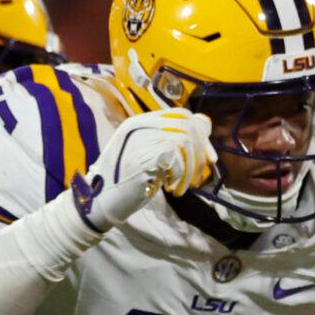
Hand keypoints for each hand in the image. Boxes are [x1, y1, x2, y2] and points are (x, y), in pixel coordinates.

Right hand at [74, 109, 211, 232]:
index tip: (211, 159)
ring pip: (184, 141)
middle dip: (200, 153)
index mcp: (142, 122)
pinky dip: (178, 174)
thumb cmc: (131, 178)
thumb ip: (174, 139)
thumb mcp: (154, 154)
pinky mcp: (140, 155)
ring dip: (190, 169)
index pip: (183, 115)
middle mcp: (139, 126)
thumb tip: (205, 125)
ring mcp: (138, 139)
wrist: (103, 199)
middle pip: (187, 125)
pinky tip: (169, 186)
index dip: (203, 135)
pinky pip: (173, 156)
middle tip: (197, 177)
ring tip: (180, 186)